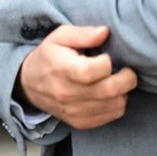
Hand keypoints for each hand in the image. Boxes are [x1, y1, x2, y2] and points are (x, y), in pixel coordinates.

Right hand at [18, 25, 137, 129]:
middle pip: (110, 90)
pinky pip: (113, 115)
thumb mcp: (59, 37)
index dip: (107, 62)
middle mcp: (66, 94)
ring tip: (113, 81)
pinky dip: (117, 103)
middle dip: (127, 79)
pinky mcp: (81, 123)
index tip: (106, 57)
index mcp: (61, 69)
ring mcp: (74, 111)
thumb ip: (82, 34)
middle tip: (126, 70)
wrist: (29, 84)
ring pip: (116, 105)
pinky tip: (107, 93)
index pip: (92, 71)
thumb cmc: (49, 56)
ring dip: (122, 92)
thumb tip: (105, 32)